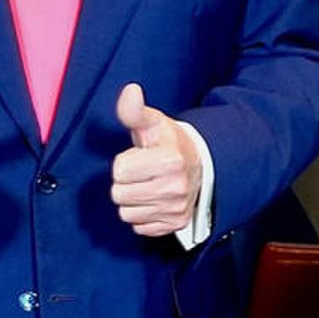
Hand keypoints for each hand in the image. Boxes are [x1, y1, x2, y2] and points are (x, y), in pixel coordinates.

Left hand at [110, 83, 201, 235]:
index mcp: (170, 159)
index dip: (124, 162)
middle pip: (120, 194)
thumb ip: (134, 111)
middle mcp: (177, 187)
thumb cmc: (167, 142)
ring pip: (126, 212)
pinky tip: (153, 200)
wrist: (198, 165)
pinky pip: (139, 226)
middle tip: (141, 172)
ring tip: (147, 184)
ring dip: (132, 199)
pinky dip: (142, 214)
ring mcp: (177, 208)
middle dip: (125, 181)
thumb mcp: (151, 123)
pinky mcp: (176, 225)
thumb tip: (130, 91)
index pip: (120, 170)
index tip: (140, 156)